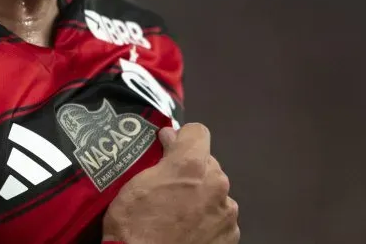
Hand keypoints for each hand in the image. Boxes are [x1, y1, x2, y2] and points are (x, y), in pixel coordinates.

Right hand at [102, 123, 238, 243]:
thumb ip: (161, 156)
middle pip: (207, 162)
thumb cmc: (134, 223)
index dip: (181, 138)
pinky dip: (207, 218)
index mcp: (192, 165)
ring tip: (178, 212)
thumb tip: (171, 137)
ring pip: (215, 190)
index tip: (168, 149)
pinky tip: (188, 229)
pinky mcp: (231, 235)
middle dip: (190, 170)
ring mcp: (227, 212)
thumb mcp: (136, 182)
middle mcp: (217, 183)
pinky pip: (220, 215)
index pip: (198, 132)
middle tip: (168, 186)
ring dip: (200, 194)